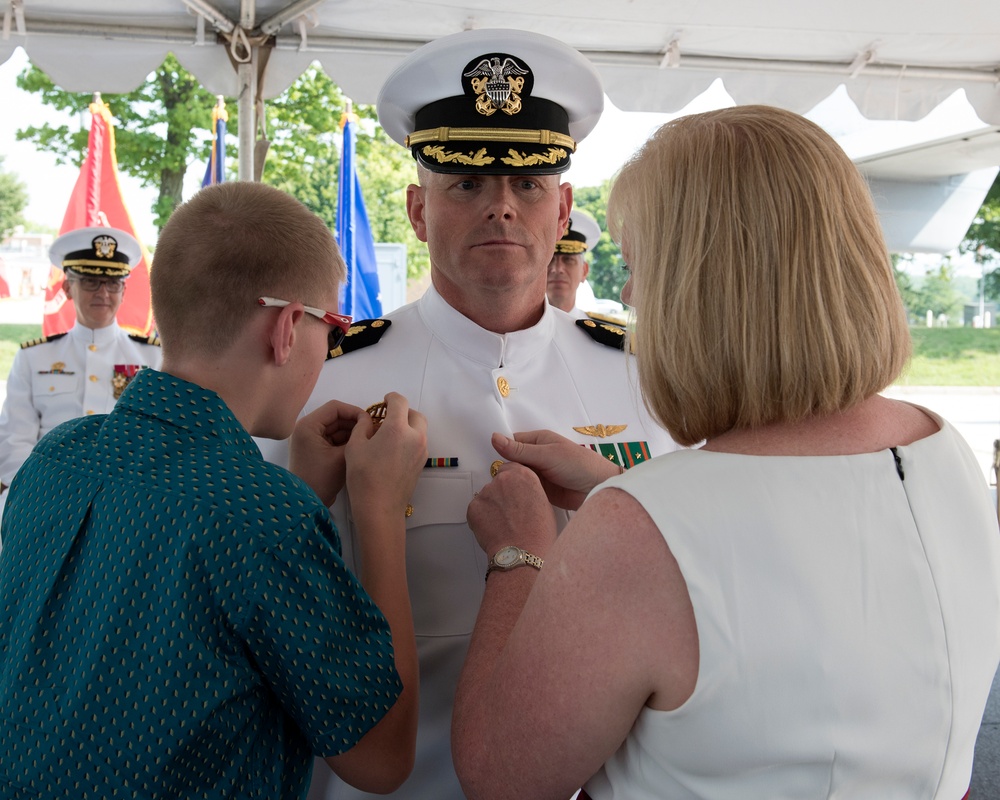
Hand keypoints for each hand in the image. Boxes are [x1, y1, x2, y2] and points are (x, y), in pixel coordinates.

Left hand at [289, 399, 366, 505]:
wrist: (306, 503)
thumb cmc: (321, 478)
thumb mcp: (342, 455)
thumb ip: (357, 437)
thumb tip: (370, 424)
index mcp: (308, 426)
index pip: (335, 407)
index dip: (354, 412)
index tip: (370, 421)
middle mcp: (306, 429)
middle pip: (335, 417)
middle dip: (354, 423)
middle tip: (372, 431)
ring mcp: (310, 439)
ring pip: (335, 428)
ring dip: (351, 432)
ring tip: (368, 440)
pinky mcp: (314, 449)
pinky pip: (332, 438)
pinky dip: (345, 441)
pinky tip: (358, 447)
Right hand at [345, 392, 427, 525]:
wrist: (380, 507)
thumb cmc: (363, 476)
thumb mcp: (355, 446)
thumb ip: (362, 426)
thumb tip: (368, 419)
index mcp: (397, 428)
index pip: (400, 402)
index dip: (390, 398)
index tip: (383, 401)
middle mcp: (415, 436)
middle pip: (415, 414)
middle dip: (403, 411)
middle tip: (388, 417)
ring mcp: (421, 451)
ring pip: (420, 429)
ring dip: (408, 426)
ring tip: (390, 434)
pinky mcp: (422, 463)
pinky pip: (419, 443)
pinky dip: (410, 439)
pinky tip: (394, 449)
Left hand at [467, 463, 556, 558]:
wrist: (522, 552)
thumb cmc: (537, 534)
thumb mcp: (543, 503)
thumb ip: (529, 491)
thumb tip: (523, 496)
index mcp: (523, 475)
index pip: (511, 468)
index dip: (512, 483)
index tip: (513, 491)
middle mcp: (503, 479)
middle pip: (497, 482)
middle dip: (501, 495)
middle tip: (509, 513)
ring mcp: (486, 492)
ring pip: (486, 496)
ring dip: (491, 507)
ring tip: (503, 524)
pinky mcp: (473, 506)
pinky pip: (476, 509)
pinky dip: (481, 518)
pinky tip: (494, 528)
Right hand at [490, 429, 622, 509]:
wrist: (597, 489)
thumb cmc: (578, 465)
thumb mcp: (547, 455)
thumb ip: (520, 450)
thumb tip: (494, 437)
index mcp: (537, 441)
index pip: (511, 443)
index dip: (500, 451)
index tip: (488, 462)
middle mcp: (535, 456)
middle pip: (511, 461)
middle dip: (504, 470)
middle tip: (494, 481)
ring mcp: (537, 474)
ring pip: (516, 477)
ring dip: (510, 483)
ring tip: (498, 491)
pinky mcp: (539, 490)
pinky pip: (523, 490)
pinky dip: (517, 493)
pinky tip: (507, 498)